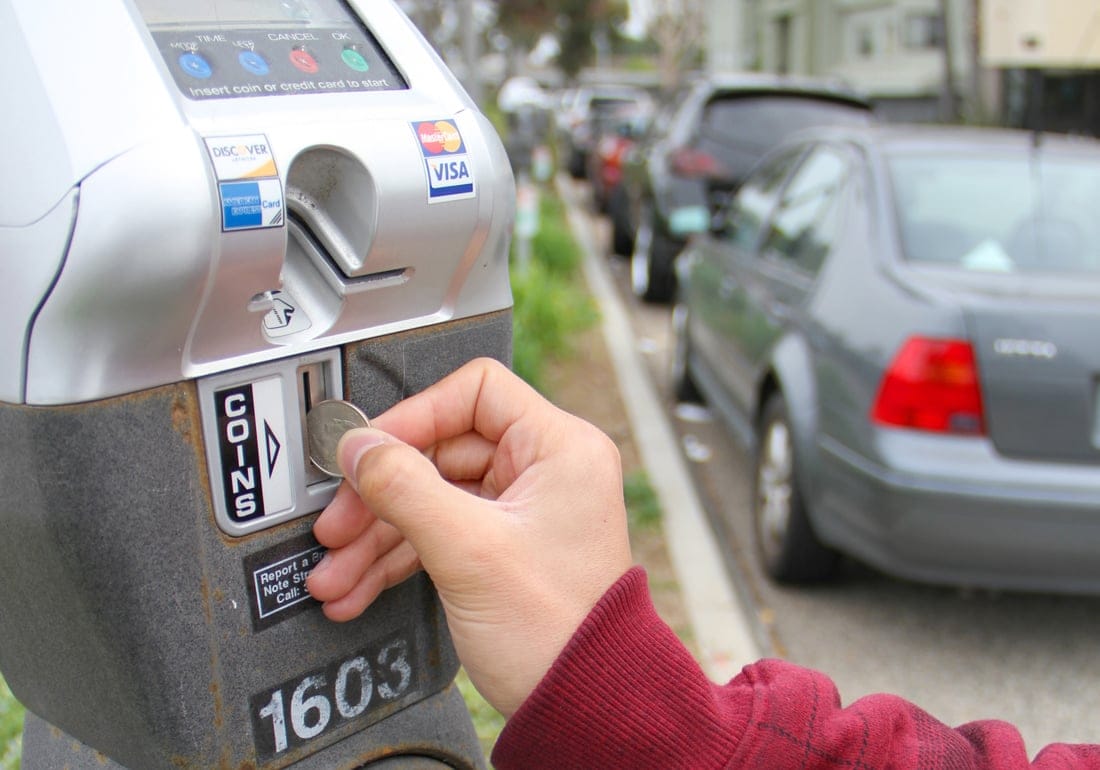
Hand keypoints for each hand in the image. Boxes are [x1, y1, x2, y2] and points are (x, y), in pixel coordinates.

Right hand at [306, 358, 633, 716]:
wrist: (582, 706)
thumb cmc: (557, 631)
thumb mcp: (468, 550)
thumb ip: (404, 487)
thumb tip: (358, 446)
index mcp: (560, 448)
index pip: (475, 394)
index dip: (414, 416)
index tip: (368, 450)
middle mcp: (545, 470)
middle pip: (441, 452)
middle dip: (379, 496)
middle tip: (336, 525)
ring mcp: (522, 509)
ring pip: (432, 498)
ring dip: (377, 537)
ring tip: (336, 574)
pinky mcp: (503, 547)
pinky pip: (439, 533)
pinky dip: (398, 558)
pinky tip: (359, 586)